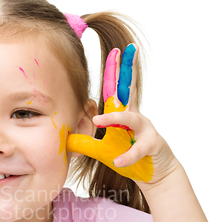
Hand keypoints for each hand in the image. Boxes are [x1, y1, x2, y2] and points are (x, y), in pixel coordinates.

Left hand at [67, 44, 177, 185]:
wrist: (155, 173)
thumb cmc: (128, 156)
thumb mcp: (103, 150)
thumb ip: (86, 144)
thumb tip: (66, 139)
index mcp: (124, 114)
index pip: (117, 90)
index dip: (115, 72)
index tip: (115, 50)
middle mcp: (136, 116)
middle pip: (131, 90)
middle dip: (128, 70)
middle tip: (128, 49)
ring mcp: (146, 130)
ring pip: (132, 119)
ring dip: (114, 119)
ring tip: (96, 121)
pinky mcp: (153, 146)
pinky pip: (138, 150)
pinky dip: (127, 156)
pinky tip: (118, 161)